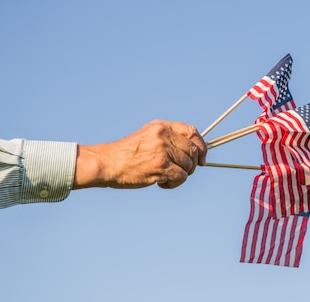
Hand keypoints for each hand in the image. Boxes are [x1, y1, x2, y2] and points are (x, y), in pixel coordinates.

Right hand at [73, 120, 206, 189]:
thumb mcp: (148, 136)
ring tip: (166, 178)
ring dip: (182, 175)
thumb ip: (168, 138)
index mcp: (161, 126)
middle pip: (194, 150)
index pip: (192, 131)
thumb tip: (194, 150)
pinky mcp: (161, 165)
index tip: (201, 158)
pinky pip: (181, 176)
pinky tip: (162, 184)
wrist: (107, 163)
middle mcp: (163, 135)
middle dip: (193, 165)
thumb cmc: (127, 154)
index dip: (201, 145)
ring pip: (189, 165)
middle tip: (181, 172)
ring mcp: (162, 150)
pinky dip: (175, 184)